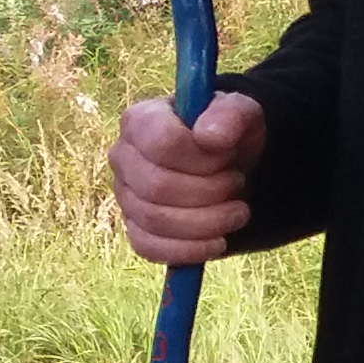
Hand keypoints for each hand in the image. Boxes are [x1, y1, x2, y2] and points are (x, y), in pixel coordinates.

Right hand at [113, 90, 266, 264]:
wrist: (229, 165)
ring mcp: (124, 195)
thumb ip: (230, 114)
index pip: (163, 143)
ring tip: (237, 211)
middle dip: (210, 191)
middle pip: (158, 186)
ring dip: (208, 222)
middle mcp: (122, 156)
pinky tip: (218, 241)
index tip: (228, 156)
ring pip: (155, 221)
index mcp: (141, 120)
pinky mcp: (134, 227)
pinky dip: (189, 250)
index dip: (203, 158)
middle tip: (237, 183)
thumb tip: (209, 137)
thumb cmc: (228, 134)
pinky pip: (149, 248)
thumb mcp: (241, 113)